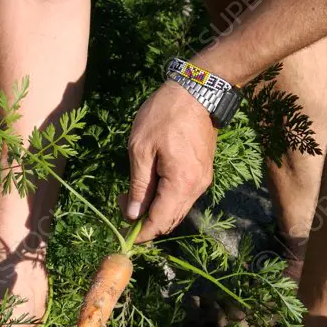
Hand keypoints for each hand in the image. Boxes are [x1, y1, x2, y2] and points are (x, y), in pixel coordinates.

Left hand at [121, 80, 217, 242]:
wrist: (196, 92)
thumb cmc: (163, 115)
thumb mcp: (140, 149)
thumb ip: (138, 186)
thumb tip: (133, 215)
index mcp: (180, 183)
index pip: (160, 221)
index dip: (142, 233)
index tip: (125, 234)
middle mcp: (196, 188)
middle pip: (170, 220)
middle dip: (146, 221)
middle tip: (122, 203)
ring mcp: (203, 180)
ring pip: (177, 210)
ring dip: (155, 210)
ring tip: (132, 193)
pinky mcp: (203, 172)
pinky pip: (183, 196)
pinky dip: (166, 199)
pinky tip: (150, 184)